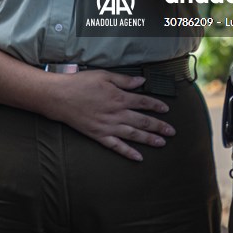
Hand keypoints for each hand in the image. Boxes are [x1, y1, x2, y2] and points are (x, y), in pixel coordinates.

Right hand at [43, 71, 175, 160]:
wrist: (60, 97)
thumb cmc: (80, 83)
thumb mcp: (103, 75)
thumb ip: (124, 80)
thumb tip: (141, 82)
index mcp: (119, 97)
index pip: (143, 102)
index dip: (156, 105)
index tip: (166, 109)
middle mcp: (116, 114)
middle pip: (142, 121)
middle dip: (159, 126)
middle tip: (172, 132)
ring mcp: (108, 126)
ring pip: (133, 135)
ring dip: (149, 139)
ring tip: (161, 143)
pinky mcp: (99, 135)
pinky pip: (116, 146)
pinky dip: (128, 152)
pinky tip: (138, 157)